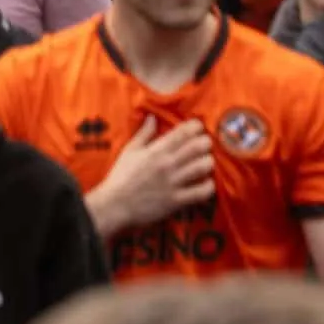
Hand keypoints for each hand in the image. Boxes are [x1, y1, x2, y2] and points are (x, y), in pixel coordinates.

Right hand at [86, 116, 214, 237]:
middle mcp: (167, 164)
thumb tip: (152, 117)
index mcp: (156, 150)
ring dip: (208, 162)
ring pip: (202, 167)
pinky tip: (206, 184)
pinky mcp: (176, 201)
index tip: (198, 128)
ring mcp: (173, 182)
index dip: (195, 127)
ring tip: (206, 163)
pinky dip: (208, 186)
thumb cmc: (121, 177)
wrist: (115, 205)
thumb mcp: (129, 151)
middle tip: (205, 145)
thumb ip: (144, 134)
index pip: (183, 132)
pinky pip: (200, 192)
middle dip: (206, 143)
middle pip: (197, 147)